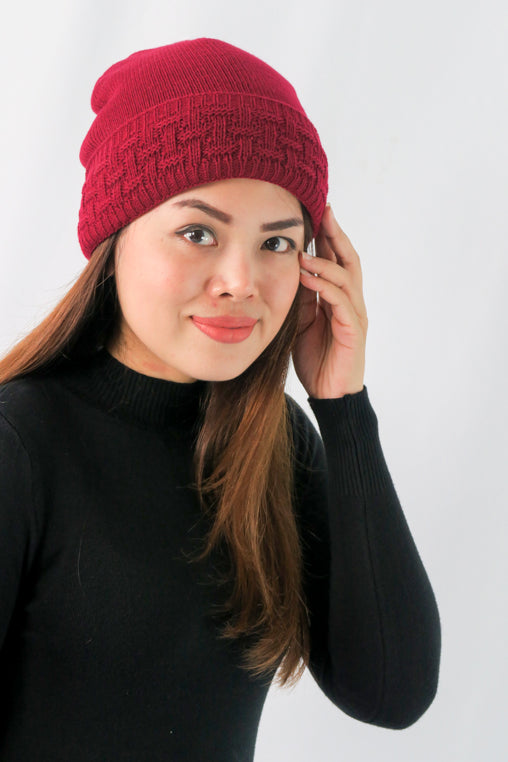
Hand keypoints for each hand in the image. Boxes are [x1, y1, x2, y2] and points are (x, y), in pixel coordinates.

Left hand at [292, 204, 367, 398]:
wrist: (329, 394)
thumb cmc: (316, 359)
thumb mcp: (302, 322)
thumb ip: (301, 299)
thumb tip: (289, 271)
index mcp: (339, 298)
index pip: (337, 259)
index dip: (329, 235)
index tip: (317, 211)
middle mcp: (351, 302)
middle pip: (349, 260)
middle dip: (336, 235)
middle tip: (323, 211)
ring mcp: (354, 316)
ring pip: (346, 278)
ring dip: (325, 261)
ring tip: (303, 251)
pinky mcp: (353, 332)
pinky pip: (341, 303)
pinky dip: (325, 287)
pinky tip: (307, 277)